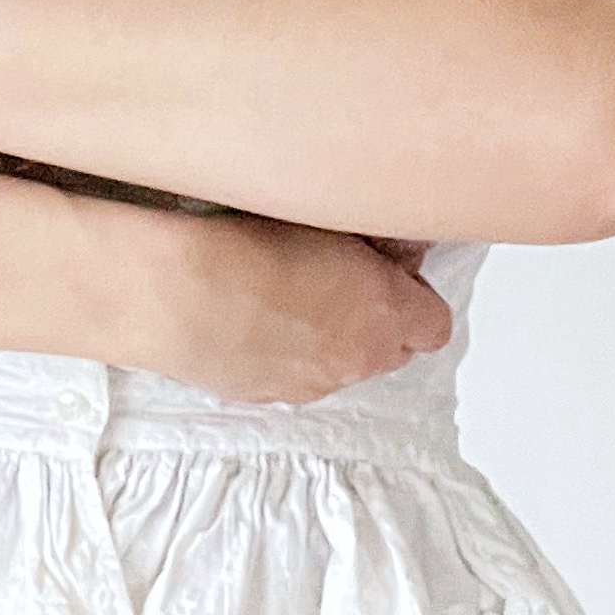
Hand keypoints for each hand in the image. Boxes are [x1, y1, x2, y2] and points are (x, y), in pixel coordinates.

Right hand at [134, 211, 450, 404]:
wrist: (180, 291)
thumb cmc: (250, 243)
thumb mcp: (327, 218)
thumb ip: (367, 239)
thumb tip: (383, 241)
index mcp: (385, 314)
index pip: (434, 324)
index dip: (416, 299)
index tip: (393, 274)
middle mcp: (356, 360)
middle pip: (392, 352)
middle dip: (377, 323)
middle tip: (343, 284)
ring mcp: (309, 385)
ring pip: (340, 367)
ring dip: (328, 340)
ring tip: (286, 300)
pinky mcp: (264, 396)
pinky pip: (291, 377)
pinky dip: (282, 354)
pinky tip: (251, 322)